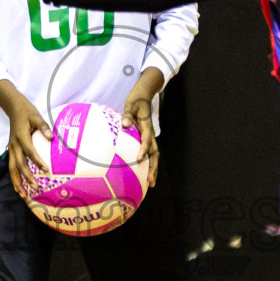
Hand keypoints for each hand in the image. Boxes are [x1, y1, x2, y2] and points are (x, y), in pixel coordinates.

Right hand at [0, 80, 50, 195]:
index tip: (46, 170)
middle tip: (36, 189)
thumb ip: (43, 126)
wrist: (12, 108)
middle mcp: (14, 145)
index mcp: (21, 137)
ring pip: (12, 169)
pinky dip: (15, 179)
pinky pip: (12, 168)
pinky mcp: (11, 152)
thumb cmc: (27, 112)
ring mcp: (11, 149)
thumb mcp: (36, 116)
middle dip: (27, 178)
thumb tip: (51, 137)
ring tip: (24, 196)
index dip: (37, 161)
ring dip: (18, 183)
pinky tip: (20, 188)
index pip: (29, 151)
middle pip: (19, 165)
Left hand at [122, 68, 163, 187]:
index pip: (146, 141)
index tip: (139, 159)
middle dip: (153, 168)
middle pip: (154, 154)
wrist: (143, 97)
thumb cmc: (136, 101)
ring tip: (151, 183)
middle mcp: (150, 135)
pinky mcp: (146, 139)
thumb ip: (127, 114)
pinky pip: (148, 153)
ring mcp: (149, 138)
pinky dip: (148, 164)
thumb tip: (125, 123)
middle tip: (151, 181)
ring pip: (153, 156)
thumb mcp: (130, 105)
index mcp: (146, 127)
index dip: (143, 150)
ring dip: (153, 169)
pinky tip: (143, 175)